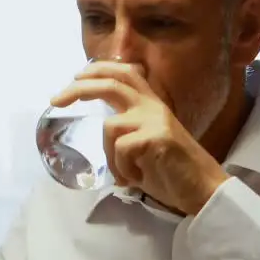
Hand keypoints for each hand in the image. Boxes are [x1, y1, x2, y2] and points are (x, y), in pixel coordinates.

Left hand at [51, 61, 228, 214]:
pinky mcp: (157, 137)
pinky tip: (139, 179)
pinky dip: (123, 169)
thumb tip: (103, 130)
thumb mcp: (147, 144)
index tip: (76, 76)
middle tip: (55, 100)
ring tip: (129, 174)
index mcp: (152, 105)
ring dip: (111, 157)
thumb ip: (128, 131)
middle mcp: (153, 107)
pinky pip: (121, 149)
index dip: (99, 70)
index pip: (126, 73)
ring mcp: (156, 120)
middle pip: (112, 83)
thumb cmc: (172, 172)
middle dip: (79, 88)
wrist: (203, 189)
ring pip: (110, 127)